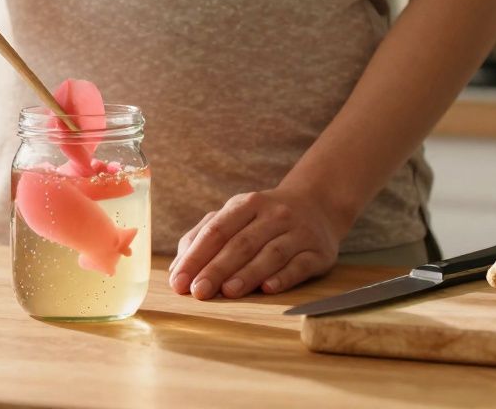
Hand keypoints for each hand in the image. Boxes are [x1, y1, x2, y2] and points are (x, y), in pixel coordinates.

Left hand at [168, 185, 344, 299]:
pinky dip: (283, 277)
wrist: (318, 206)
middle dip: (217, 268)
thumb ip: (202, 237)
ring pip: (271, 254)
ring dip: (248, 273)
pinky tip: (268, 289)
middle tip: (199, 291)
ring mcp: (299, 232)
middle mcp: (274, 215)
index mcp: (246, 204)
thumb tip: (176, 269)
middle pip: (241, 243)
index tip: (179, 281)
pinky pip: (300, 265)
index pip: (216, 230)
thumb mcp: (234, 216)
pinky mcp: (319, 252)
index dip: (196, 256)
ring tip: (228, 292)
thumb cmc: (264, 218)